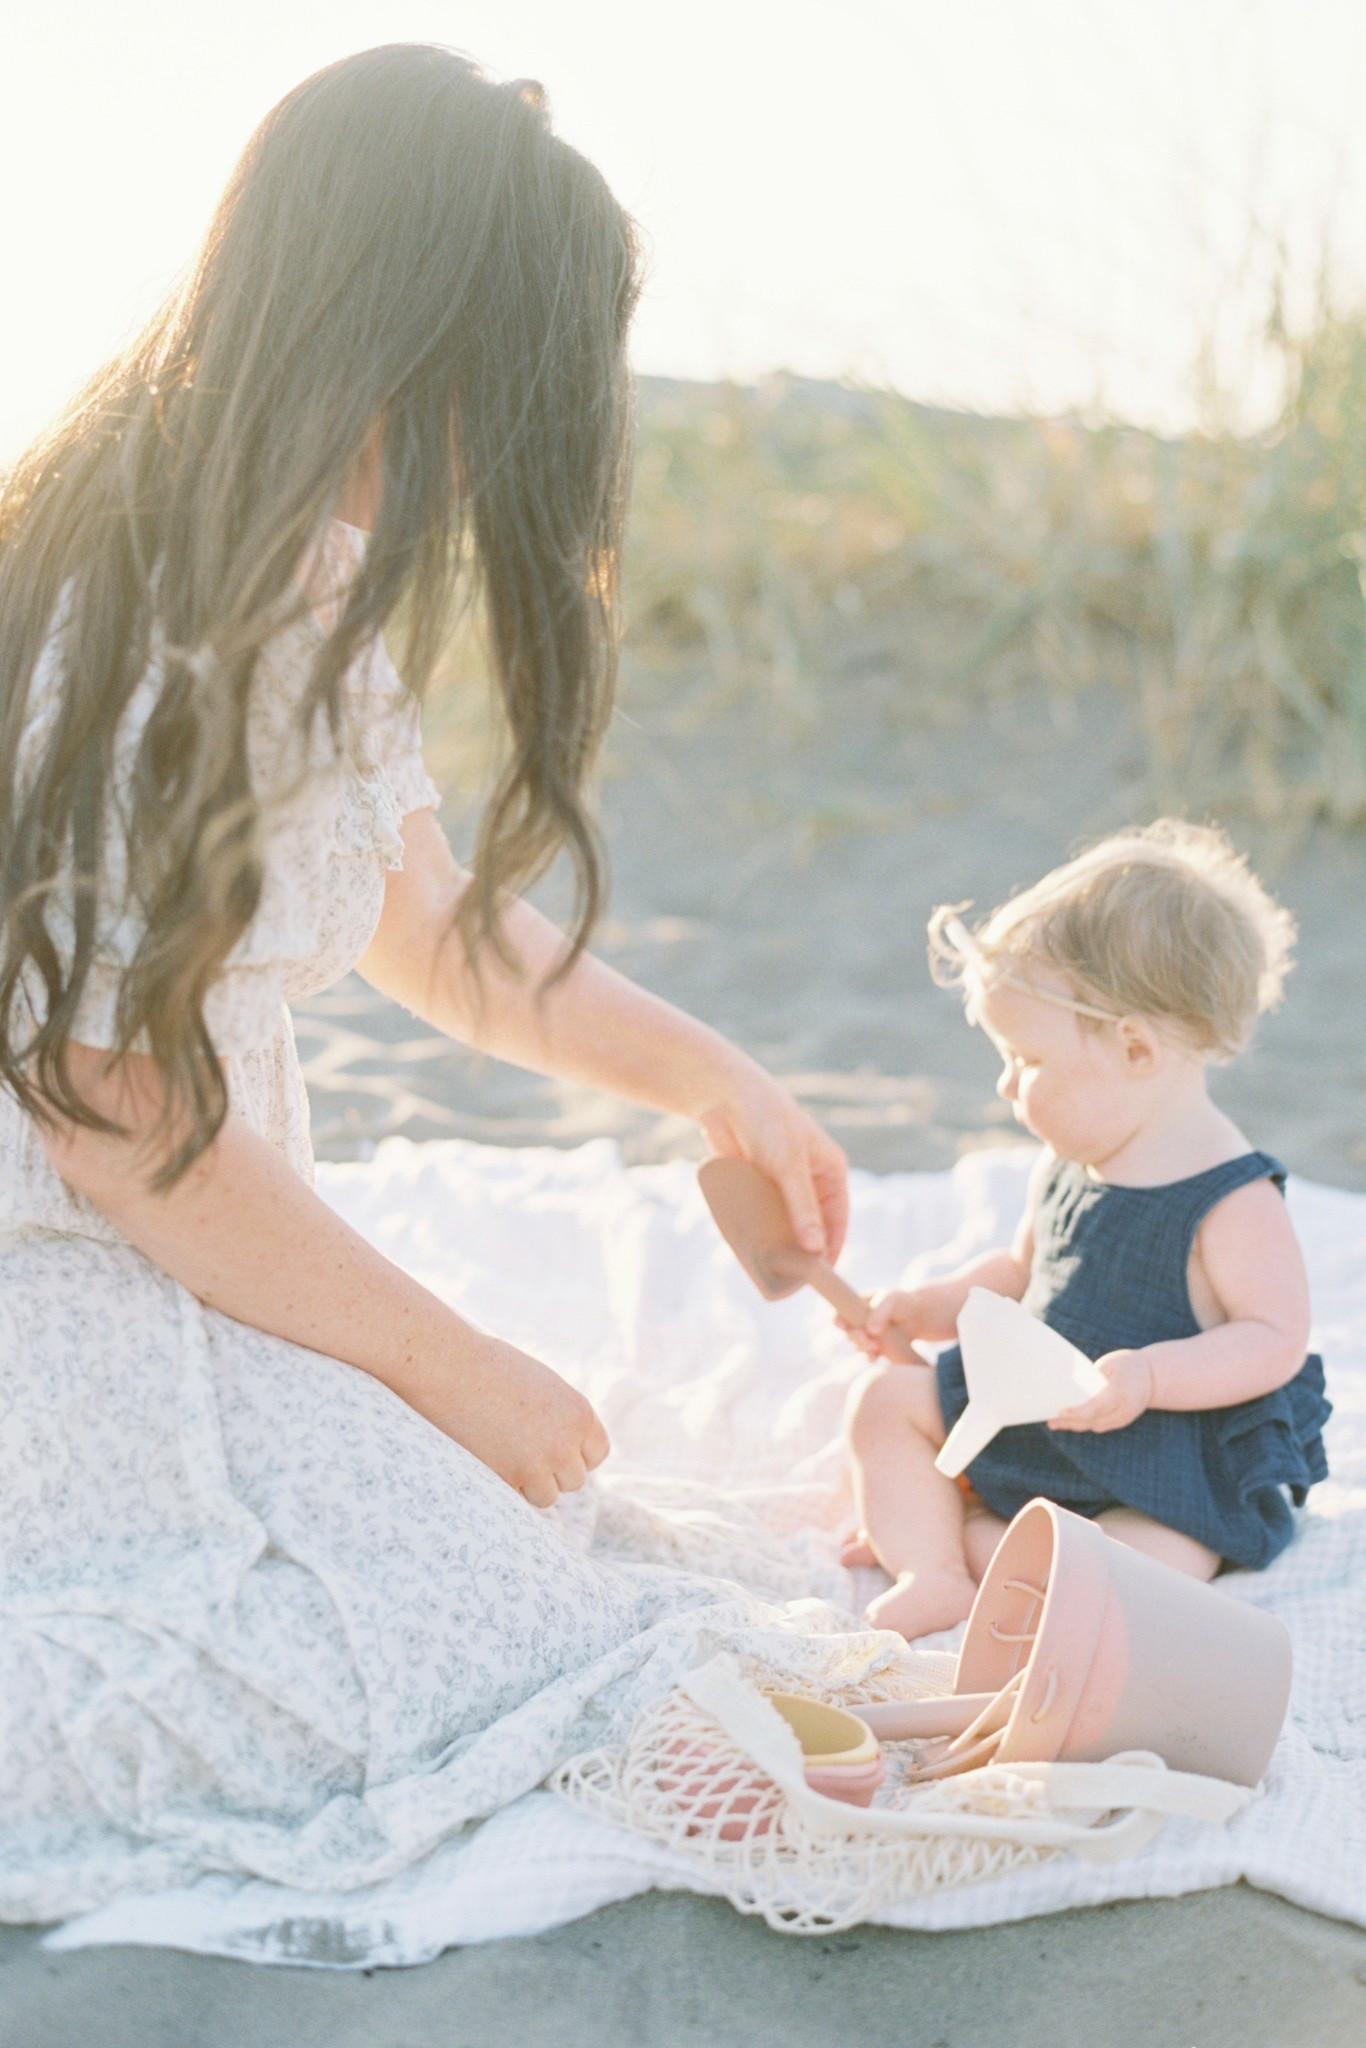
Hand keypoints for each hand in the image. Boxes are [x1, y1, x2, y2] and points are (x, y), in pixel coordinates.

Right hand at [412, 1330, 609, 1507]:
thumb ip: (561, 1418)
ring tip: (504, 1455)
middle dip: (553, 1471)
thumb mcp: (543, 1386)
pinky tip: (488, 1460)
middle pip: (574, 1480)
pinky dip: (505, 1487)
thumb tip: (568, 1451)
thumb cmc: (491, 1368)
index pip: (597, 1453)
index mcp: (579, 1414)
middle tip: (524, 1450)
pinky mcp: (505, 1480)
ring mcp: (536, 1466)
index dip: (576, 1454)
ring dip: (530, 1484)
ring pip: (547, 1496)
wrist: (449, 1368)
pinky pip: (516, 1498)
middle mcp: (564, 1444)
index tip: (556, 1450)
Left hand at [698, 1057, 847, 1262]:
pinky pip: (761, 1217)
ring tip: (772, 1270)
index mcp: (829, 1171)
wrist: (724, 1097)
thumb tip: (815, 1247)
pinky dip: (759, 1233)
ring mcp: (781, 1185)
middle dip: (804, 1249)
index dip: (833, 1245)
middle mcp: (808, 1180)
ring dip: (780, 1244)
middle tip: (794, 1278)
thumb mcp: (789, 1166)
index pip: (838, 1217)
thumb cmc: (767, 1121)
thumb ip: (802, 1207)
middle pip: (811, 1224)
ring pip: (785, 1224)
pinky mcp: (757, 1186)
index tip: (823, 1273)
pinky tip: (752, 1251)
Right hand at [840, 1287, 933, 1359]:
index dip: (838, 1321)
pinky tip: (876, 1357)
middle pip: (848, 1333)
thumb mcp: (891, 1300)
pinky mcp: (877, 1346)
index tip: (845, 1326)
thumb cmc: (903, 1301)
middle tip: (867, 1339)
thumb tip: (871, 1331)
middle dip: (856, 1338)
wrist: (920, 1315)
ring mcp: (867, 1334)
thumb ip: (880, 1313)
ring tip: (876, 1347)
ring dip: (863, 1348)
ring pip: (857, 1345)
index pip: (839, 1313)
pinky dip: (871, 1356)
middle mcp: (859, 1320)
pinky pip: (868, 1354)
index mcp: (857, 1304)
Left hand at [1049, 1348, 1153, 1433]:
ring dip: (1074, 1425)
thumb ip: (1093, 1378)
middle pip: (1093, 1420)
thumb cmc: (1127, 1365)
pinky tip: (1067, 1422)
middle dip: (1070, 1421)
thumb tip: (1068, 1389)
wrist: (1153, 1377)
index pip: (1097, 1406)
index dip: (1078, 1411)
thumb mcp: (1110, 1364)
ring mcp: (1124, 1418)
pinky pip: (1099, 1425)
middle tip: (1049, 1421)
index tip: (1061, 1411)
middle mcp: (1124, 1409)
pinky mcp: (1121, 1422)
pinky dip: (1083, 1424)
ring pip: (1095, 1425)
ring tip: (1053, 1422)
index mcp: (1121, 1391)